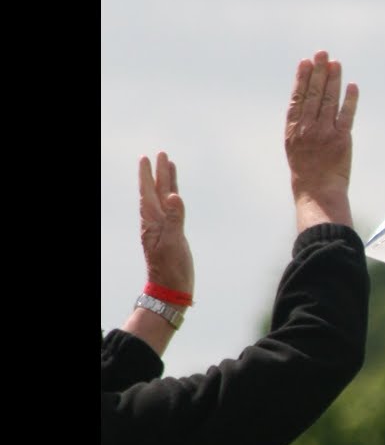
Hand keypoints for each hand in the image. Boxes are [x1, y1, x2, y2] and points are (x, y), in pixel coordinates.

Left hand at [139, 152, 194, 295]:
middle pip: (156, 192)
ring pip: (164, 199)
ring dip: (166, 183)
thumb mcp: (173, 243)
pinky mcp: (172, 234)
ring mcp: (163, 228)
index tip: (149, 158)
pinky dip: (173, 198)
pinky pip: (172, 210)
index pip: (149, 193)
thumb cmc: (171, 269)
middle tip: (160, 154)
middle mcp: (155, 222)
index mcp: (153, 222)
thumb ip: (174, 218)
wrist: (170, 290)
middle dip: (158, 173)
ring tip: (169, 167)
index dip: (149, 175)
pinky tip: (175, 195)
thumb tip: (173, 195)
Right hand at [286, 50, 358, 230]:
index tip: (306, 62)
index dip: (302, 78)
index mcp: (293, 129)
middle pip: (314, 94)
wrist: (317, 192)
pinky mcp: (342, 140)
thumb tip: (306, 101)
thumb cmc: (307, 171)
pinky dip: (350, 99)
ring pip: (329, 100)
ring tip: (336, 63)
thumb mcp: (295, 145)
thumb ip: (300, 124)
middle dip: (318, 71)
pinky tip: (352, 86)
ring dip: (333, 80)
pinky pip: (347, 115)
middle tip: (323, 53)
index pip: (297, 97)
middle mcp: (307, 128)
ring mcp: (324, 133)